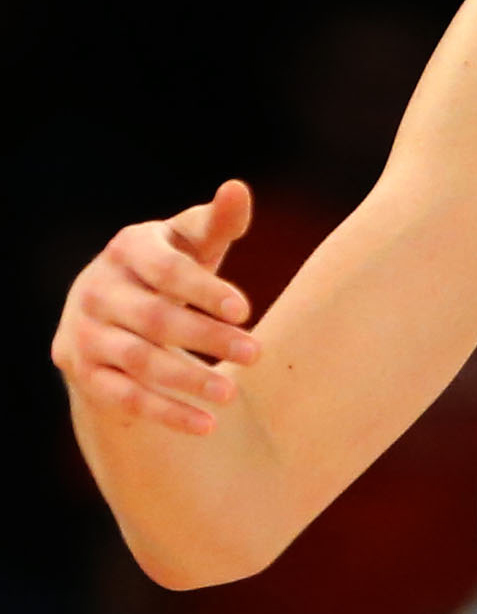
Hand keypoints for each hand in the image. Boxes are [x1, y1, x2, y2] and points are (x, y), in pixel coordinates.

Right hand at [53, 181, 258, 433]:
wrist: (109, 313)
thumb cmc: (168, 269)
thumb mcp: (190, 243)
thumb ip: (216, 222)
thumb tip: (238, 189)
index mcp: (126, 250)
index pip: (165, 270)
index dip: (204, 290)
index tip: (245, 310)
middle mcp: (97, 289)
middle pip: (155, 318)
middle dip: (207, 338)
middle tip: (257, 353)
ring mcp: (85, 332)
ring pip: (138, 361)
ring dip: (187, 379)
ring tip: (233, 393)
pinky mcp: (82, 372)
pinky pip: (124, 398)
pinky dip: (166, 413)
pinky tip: (207, 425)